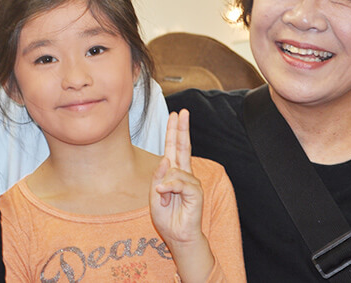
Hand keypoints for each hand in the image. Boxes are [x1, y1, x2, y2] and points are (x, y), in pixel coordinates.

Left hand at [150, 110, 213, 281]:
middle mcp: (184, 174)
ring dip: (166, 184)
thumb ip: (158, 177)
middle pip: (183, 147)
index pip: (174, 148)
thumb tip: (165, 160)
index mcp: (173, 172)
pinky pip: (182, 183)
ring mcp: (191, 182)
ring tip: (162, 196)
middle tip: (182, 112)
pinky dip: (171, 187)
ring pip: (176, 170)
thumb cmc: (167, 217)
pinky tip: (164, 194)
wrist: (178, 236)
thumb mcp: (154, 196)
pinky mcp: (196, 193)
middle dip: (182, 129)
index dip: (174, 131)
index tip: (175, 115)